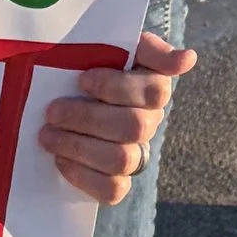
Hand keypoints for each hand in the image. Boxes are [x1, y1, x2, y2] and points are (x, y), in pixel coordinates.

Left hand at [37, 30, 194, 205]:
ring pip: (122, 160)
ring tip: (47, 134)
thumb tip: (188, 59)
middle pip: (133, 127)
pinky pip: (112, 190)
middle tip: (53, 111)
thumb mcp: (118, 45)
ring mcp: (134, 155)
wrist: (65, 95)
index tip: (82, 80)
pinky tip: (60, 160)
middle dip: (87, 118)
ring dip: (79, 147)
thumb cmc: (93, 65)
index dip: (116, 88)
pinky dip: (84, 177)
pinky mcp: (116, 182)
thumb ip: (150, 48)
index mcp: (152, 90)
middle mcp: (148, 124)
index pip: (153, 93)